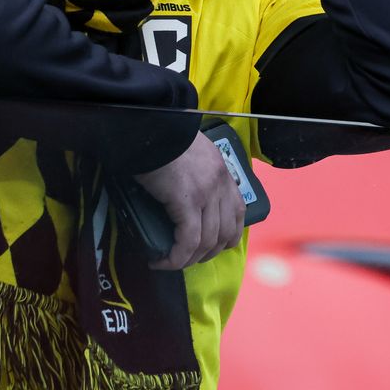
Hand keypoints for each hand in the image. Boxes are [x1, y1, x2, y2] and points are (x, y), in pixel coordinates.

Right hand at [134, 129, 246, 269]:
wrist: (151, 128)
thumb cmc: (163, 138)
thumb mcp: (190, 152)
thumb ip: (195, 171)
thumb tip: (183, 192)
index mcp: (222, 171)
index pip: (238, 211)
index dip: (228, 235)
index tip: (211, 245)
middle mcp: (221, 184)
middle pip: (227, 232)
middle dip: (209, 252)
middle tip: (189, 258)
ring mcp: (207, 193)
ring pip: (208, 241)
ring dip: (190, 258)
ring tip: (171, 262)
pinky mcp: (188, 201)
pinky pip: (189, 240)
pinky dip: (177, 257)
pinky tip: (163, 261)